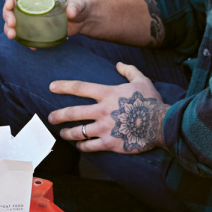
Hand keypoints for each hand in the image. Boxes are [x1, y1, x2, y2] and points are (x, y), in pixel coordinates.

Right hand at [3, 0, 89, 40]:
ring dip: (9, 28)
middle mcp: (31, 2)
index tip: (9, 5)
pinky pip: (24, 33)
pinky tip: (29, 45)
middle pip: (11, 7)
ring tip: (12, 36)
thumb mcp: (78, 4)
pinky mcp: (34, 28)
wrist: (82, 19)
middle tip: (11, 24)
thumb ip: (75, 7)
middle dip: (7, 15)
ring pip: (14, 21)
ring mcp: (31, 16)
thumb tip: (70, 13)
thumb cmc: (80, 5)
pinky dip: (24, 39)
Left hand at [47, 63, 167, 154]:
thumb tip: (118, 64)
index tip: (51, 87)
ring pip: (78, 132)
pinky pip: (89, 147)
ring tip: (62, 133)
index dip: (63, 86)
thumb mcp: (142, 81)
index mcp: (107, 94)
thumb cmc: (151, 101)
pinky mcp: (109, 143)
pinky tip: (79, 146)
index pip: (79, 87)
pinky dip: (82, 147)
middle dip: (57, 115)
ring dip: (67, 133)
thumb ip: (129, 70)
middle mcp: (102, 111)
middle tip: (50, 117)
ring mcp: (104, 128)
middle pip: (72, 112)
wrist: (162, 124)